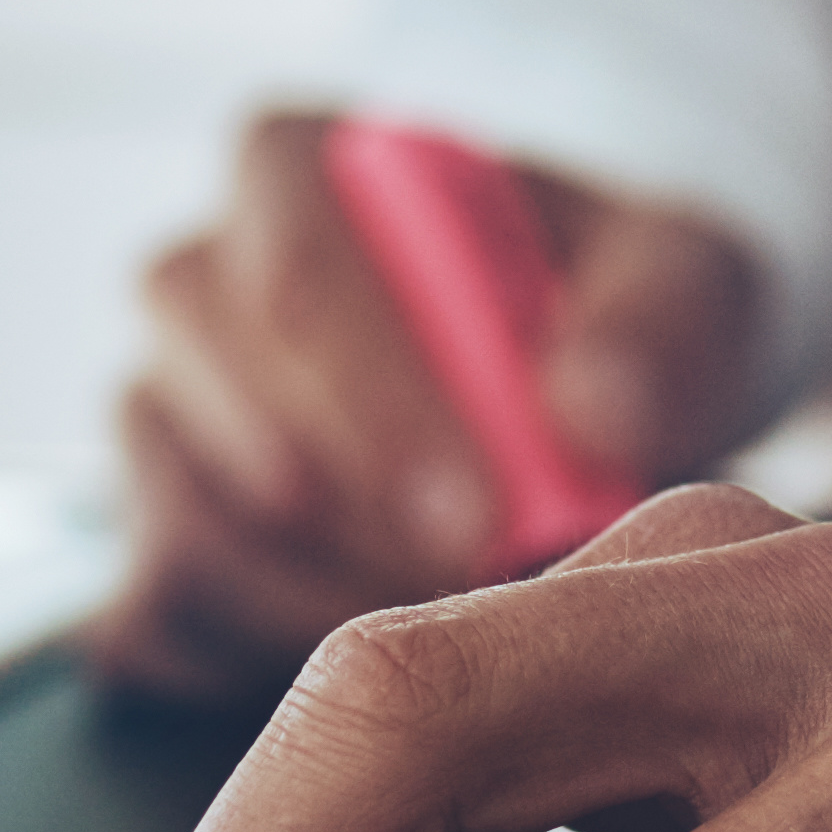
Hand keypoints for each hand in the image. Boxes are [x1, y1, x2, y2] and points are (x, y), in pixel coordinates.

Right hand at [86, 107, 766, 702]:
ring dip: (338, 598)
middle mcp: (195, 279)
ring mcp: (157, 411)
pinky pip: (168, 616)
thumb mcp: (688, 287)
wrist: (586, 410)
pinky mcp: (143, 535)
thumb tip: (593, 411)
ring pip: (192, 526)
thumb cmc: (621, 320)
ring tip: (472, 612)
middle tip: (497, 589)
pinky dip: (278, 656)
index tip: (484, 516)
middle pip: (228, 407)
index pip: (296, 276)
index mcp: (296, 167)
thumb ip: (657, 326)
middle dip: (370, 522)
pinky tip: (394, 664)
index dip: (382, 407)